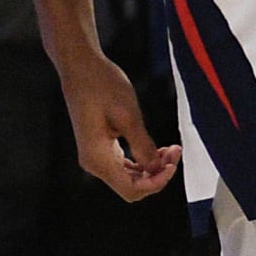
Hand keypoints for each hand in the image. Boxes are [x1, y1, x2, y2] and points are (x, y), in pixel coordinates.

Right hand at [61, 53, 181, 202]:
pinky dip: (142, 160)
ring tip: (169, 149)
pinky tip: (156, 148)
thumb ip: (143, 146)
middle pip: (131, 187)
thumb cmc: (101, 85)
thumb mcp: (128, 115)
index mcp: (97, 158)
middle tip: (174, 152)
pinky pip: (123, 165)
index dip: (156, 182)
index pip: (131, 189)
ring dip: (151, 167)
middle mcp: (93, 162)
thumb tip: (156, 168)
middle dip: (156, 174)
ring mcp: (94, 155)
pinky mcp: (98, 147)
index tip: (172, 164)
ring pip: (129, 177)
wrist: (80, 66)